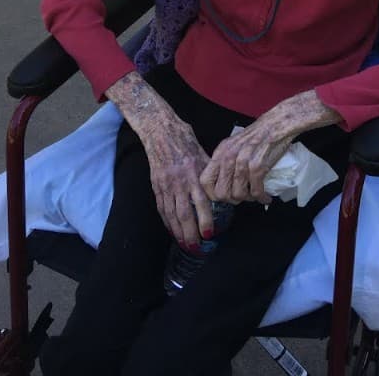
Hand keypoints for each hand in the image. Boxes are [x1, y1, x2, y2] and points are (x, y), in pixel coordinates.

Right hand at [104, 72, 212, 245]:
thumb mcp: (203, 154)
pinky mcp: (156, 185)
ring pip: (171, 214)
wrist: (161, 131)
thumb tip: (222, 188)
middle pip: (184, 213)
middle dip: (190, 233)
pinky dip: (167, 222)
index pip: (200, 201)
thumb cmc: (186, 141)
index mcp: (193, 172)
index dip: (205, 219)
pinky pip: (162, 208)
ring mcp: (165, 184)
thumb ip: (210, 173)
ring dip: (178, 232)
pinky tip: (173, 231)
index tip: (210, 233)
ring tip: (185, 245)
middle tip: (197, 248)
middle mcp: (178, 181)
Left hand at [200, 90, 343, 204]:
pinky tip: (265, 197)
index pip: (205, 181)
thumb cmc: (257, 136)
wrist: (277, 124)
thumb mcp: (234, 145)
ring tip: (255, 196)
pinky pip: (256, 191)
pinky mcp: (258, 165)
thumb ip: (225, 163)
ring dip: (248, 199)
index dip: (212, 194)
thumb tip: (221, 186)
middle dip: (232, 200)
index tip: (224, 196)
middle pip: (221, 193)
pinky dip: (261, 197)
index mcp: (220, 152)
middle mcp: (228, 157)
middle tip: (242, 197)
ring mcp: (243, 161)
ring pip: (238, 194)